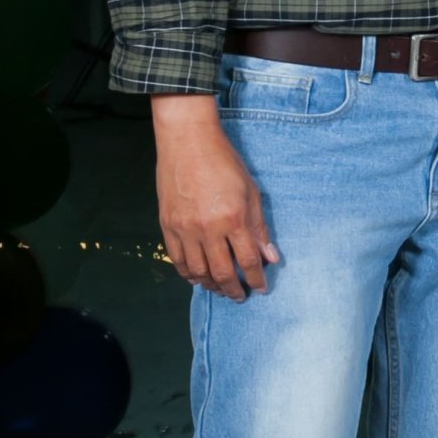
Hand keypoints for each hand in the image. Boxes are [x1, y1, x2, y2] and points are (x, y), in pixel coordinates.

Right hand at [153, 99, 278, 298]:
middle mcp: (208, 229)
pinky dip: (188, 273)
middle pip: (222, 272)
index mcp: (233, 219)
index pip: (248, 261)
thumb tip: (271, 257)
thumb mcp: (251, 191)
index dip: (257, 279)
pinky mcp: (167, 225)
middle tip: (240, 296)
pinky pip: (177, 260)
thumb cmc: (224, 162)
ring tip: (220, 288)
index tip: (261, 289)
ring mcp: (184, 229)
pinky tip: (197, 277)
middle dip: (234, 289)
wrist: (188, 142)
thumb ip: (259, 227)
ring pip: (198, 271)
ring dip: (211, 285)